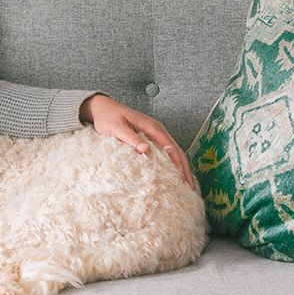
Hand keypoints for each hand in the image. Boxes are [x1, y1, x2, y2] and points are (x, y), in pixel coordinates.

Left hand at [79, 94, 195, 189]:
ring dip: (181, 165)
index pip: (171, 147)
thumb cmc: (108, 117)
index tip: (183, 179)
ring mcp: (155, 131)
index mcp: (151, 126)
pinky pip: (166, 149)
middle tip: (191, 187)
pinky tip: (174, 171)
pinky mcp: (151, 135)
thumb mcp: (116, 128)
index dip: (179, 164)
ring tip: (186, 183)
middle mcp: (157, 128)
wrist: (103, 107)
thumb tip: (146, 149)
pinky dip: (173, 161)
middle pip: (177, 149)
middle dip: (185, 168)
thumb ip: (130, 138)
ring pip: (174, 150)